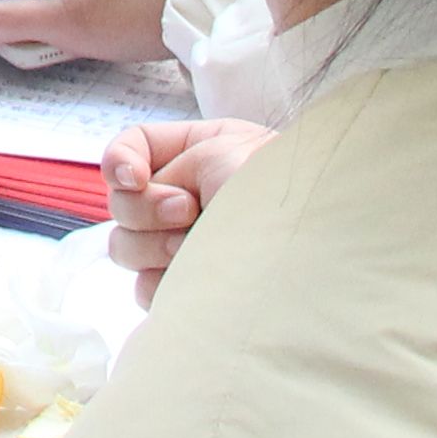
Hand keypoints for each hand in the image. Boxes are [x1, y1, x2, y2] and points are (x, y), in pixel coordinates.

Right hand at [104, 115, 271, 304]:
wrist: (318, 247)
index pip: (130, 149)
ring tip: (201, 251)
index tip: (134, 179)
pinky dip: (164, 285)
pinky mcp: (191, 287)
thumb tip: (146, 199)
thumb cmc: (280, 188)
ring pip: (127, 248)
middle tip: (189, 212)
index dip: (118, 163)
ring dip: (156, 248)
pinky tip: (197, 280)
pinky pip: (146, 288)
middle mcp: (188, 195)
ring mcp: (187, 244)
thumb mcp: (222, 151)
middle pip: (122, 203)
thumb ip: (170, 166)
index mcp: (198, 153)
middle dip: (147, 210)